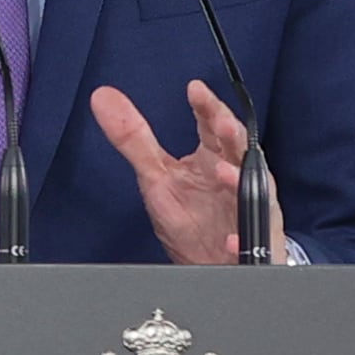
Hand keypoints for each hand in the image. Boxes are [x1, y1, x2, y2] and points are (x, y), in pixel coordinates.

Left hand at [90, 80, 259, 267]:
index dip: (206, 105)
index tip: (195, 89)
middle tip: (220, 123)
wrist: (211, 265)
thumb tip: (102, 98)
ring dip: (238, 180)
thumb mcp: (155, 177)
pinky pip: (249, 240)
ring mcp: (246, 207)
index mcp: (211, 157)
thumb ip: (132, 139)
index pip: (211, 124)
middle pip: (236, 148)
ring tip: (221, 172)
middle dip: (231, 135)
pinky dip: (239, 239)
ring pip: (250, 188)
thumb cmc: (191, 218)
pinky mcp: (252, 240)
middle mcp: (233, 176)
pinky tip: (230, 239)